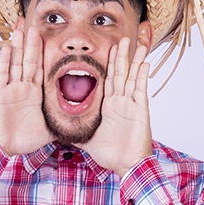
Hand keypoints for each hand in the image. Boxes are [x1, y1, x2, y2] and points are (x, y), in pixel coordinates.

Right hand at [0, 26, 51, 155]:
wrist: (3, 147)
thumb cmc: (23, 139)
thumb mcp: (49, 130)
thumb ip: (62, 124)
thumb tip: (81, 125)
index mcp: (36, 93)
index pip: (42, 68)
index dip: (44, 53)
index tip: (46, 37)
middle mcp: (23, 87)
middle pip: (29, 60)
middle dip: (32, 43)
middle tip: (34, 24)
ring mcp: (11, 89)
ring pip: (16, 62)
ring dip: (19, 46)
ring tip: (20, 28)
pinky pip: (3, 74)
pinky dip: (5, 61)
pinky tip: (7, 47)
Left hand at [78, 37, 152, 176]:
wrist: (126, 166)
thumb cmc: (110, 154)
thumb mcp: (86, 137)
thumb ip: (75, 129)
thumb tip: (58, 127)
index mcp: (107, 106)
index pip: (107, 79)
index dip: (108, 63)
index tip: (108, 48)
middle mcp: (120, 102)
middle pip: (120, 73)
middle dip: (121, 56)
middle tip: (123, 38)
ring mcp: (130, 104)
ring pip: (131, 77)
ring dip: (134, 60)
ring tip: (138, 44)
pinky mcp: (139, 110)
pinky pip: (140, 89)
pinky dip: (142, 76)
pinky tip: (144, 62)